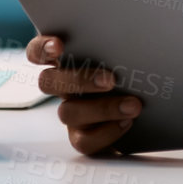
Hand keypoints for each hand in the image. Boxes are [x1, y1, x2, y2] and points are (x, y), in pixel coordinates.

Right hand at [26, 34, 141, 154]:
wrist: (144, 114)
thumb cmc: (129, 76)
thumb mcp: (122, 58)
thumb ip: (115, 49)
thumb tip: (132, 42)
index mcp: (66, 62)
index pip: (38, 52)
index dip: (42, 48)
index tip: (59, 45)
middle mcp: (62, 87)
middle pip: (48, 82)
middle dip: (79, 80)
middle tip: (111, 79)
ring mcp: (70, 113)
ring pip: (68, 113)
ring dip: (102, 108)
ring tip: (132, 105)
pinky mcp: (81, 138)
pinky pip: (84, 140)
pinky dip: (107, 132)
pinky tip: (126, 122)